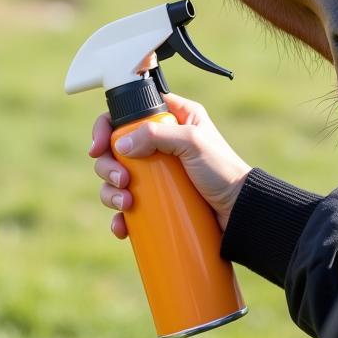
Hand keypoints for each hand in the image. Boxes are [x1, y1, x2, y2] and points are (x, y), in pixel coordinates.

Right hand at [89, 92, 250, 237]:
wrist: (240, 212)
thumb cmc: (224, 171)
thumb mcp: (193, 143)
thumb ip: (158, 134)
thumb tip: (121, 143)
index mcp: (172, 117)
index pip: (129, 112)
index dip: (107, 126)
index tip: (98, 146)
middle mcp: (161, 142)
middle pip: (116, 148)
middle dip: (107, 166)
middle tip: (121, 180)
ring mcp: (157, 173)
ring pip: (117, 177)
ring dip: (109, 192)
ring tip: (125, 205)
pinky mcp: (157, 200)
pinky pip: (127, 206)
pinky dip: (119, 216)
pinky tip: (121, 226)